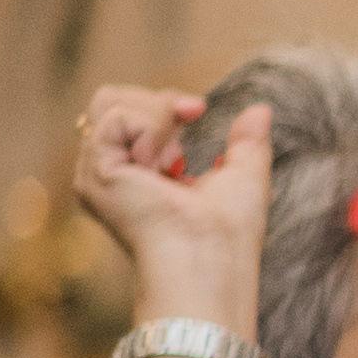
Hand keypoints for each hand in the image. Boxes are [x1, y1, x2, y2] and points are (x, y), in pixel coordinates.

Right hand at [71, 81, 273, 325]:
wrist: (211, 257)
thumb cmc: (229, 232)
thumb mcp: (244, 175)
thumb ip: (248, 142)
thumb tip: (260, 109)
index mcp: (137, 173)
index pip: (130, 113)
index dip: (165, 102)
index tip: (200, 110)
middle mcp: (109, 172)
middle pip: (112, 99)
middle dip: (159, 101)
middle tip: (192, 117)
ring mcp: (97, 172)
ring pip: (109, 102)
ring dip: (157, 114)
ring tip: (178, 154)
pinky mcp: (97, 172)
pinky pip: (115, 118)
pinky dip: (152, 128)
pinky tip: (166, 163)